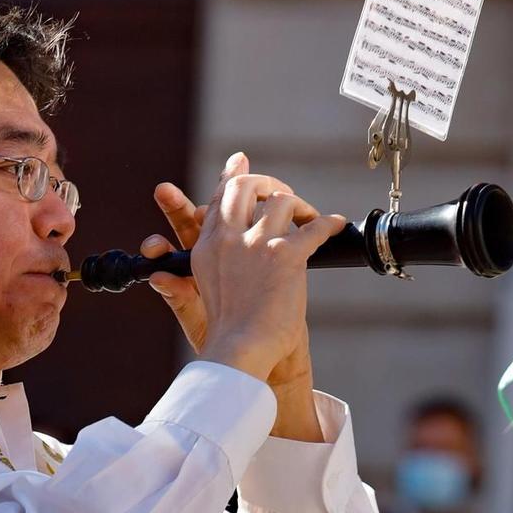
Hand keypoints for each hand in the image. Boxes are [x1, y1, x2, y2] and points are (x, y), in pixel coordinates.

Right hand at [144, 152, 342, 384]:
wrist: (240, 351)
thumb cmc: (228, 333)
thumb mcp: (204, 295)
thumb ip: (200, 273)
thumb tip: (175, 268)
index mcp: (207, 247)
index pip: (219, 200)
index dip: (232, 177)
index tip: (240, 162)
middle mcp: (228, 238)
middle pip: (245, 187)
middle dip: (267, 184)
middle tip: (284, 196)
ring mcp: (255, 244)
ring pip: (280, 200)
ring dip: (299, 206)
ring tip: (308, 220)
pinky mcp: (283, 256)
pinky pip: (313, 228)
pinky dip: (328, 224)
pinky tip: (337, 226)